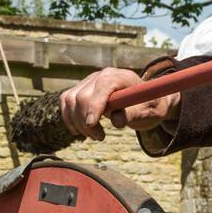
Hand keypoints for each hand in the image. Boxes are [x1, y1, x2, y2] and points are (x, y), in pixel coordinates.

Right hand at [60, 67, 180, 141]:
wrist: (143, 100)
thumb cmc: (146, 106)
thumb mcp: (145, 113)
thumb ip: (131, 115)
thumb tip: (117, 121)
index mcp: (119, 77)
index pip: (100, 86)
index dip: (93, 106)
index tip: (92, 126)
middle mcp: (101, 75)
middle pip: (81, 96)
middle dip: (86, 121)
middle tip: (100, 137)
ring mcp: (88, 81)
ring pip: (70, 100)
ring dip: (77, 122)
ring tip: (93, 134)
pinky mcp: (80, 89)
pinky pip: (66, 101)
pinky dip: (69, 118)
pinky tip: (78, 129)